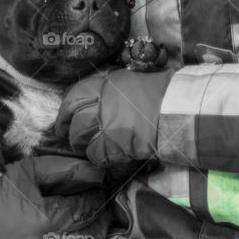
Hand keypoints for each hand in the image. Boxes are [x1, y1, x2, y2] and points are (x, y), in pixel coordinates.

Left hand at [53, 68, 174, 167]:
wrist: (176, 111)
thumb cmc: (160, 94)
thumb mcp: (130, 82)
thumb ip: (109, 91)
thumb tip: (95, 102)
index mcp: (105, 85)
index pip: (74, 97)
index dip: (65, 111)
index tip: (62, 120)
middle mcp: (101, 102)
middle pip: (74, 119)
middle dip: (70, 131)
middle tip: (72, 138)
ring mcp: (105, 123)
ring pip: (80, 137)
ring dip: (84, 144)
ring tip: (92, 147)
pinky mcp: (112, 144)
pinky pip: (95, 154)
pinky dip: (99, 157)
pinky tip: (108, 155)